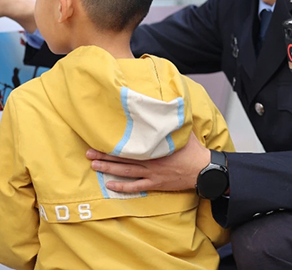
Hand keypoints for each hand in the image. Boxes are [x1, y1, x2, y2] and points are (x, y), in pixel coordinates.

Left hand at [87, 132, 210, 192]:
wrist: (203, 170)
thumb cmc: (193, 150)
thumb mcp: (182, 131)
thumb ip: (169, 122)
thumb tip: (164, 105)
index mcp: (154, 145)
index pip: (130, 142)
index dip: (114, 140)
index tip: (100, 136)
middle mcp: (150, 159)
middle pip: (123, 157)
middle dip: (104, 154)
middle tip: (88, 152)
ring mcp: (152, 173)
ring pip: (125, 171)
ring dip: (109, 168)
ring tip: (94, 165)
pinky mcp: (155, 183)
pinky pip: (135, 186)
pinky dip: (122, 187)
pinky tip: (110, 185)